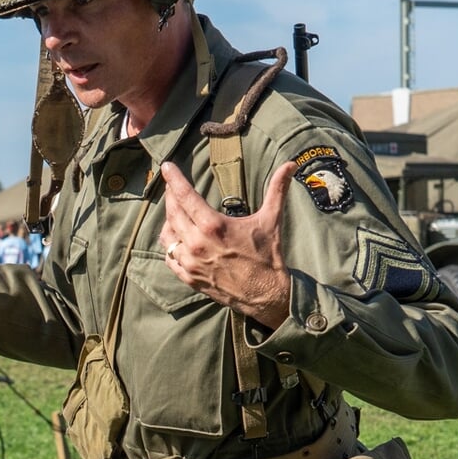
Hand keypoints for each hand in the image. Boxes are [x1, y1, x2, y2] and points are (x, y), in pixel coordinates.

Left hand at [158, 160, 292, 328]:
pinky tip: (175, 237)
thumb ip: (277, 189)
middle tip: (172, 186)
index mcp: (213, 225)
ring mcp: (190, 262)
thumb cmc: (268, 255)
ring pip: (167, 235)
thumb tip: (290, 164)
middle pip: (172, 212)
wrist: (266, 294)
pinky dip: (170, 244)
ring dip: (169, 220)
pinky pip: (168, 256)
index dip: (173, 179)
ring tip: (175, 210)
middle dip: (171, 196)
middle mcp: (196, 243)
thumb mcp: (271, 219)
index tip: (166, 166)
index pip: (184, 196)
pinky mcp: (188, 277)